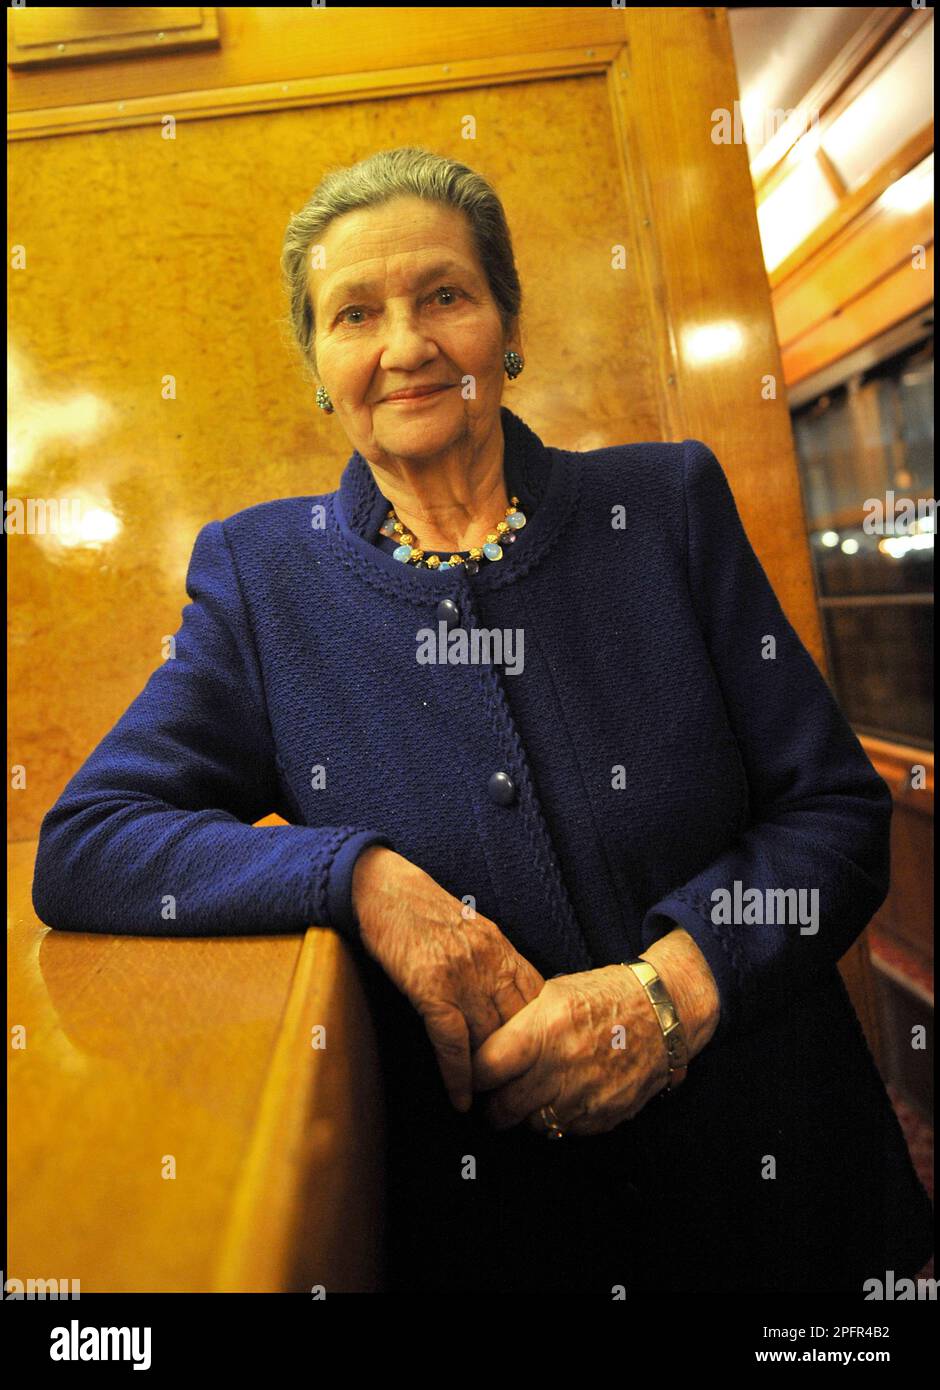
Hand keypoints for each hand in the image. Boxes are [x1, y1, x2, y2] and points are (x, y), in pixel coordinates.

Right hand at [352, 845, 545, 1112]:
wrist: (383, 888)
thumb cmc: (422, 909)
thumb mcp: (471, 930)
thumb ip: (493, 963)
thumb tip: (508, 999)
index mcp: (503, 950)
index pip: (540, 1003)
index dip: (545, 1038)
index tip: (546, 1066)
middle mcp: (490, 965)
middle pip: (520, 1028)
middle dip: (525, 1066)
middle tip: (524, 1100)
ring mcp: (462, 977)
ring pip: (490, 1040)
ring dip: (493, 1080)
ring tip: (496, 1111)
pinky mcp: (431, 988)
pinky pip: (452, 1042)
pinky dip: (458, 1076)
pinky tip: (461, 1101)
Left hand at [470, 930, 719, 1135]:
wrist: (661, 1013)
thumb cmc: (602, 996)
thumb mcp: (554, 993)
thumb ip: (518, 1024)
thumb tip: (482, 1049)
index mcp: (544, 1029)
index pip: (486, 1069)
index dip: (474, 1074)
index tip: (475, 1074)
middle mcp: (562, 1066)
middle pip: (503, 1108)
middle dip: (493, 1104)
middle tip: (495, 1095)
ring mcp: (585, 1096)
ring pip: (533, 1125)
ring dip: (526, 1114)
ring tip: (532, 1094)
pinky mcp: (605, 1116)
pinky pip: (566, 1131)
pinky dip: (559, 1118)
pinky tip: (564, 1096)